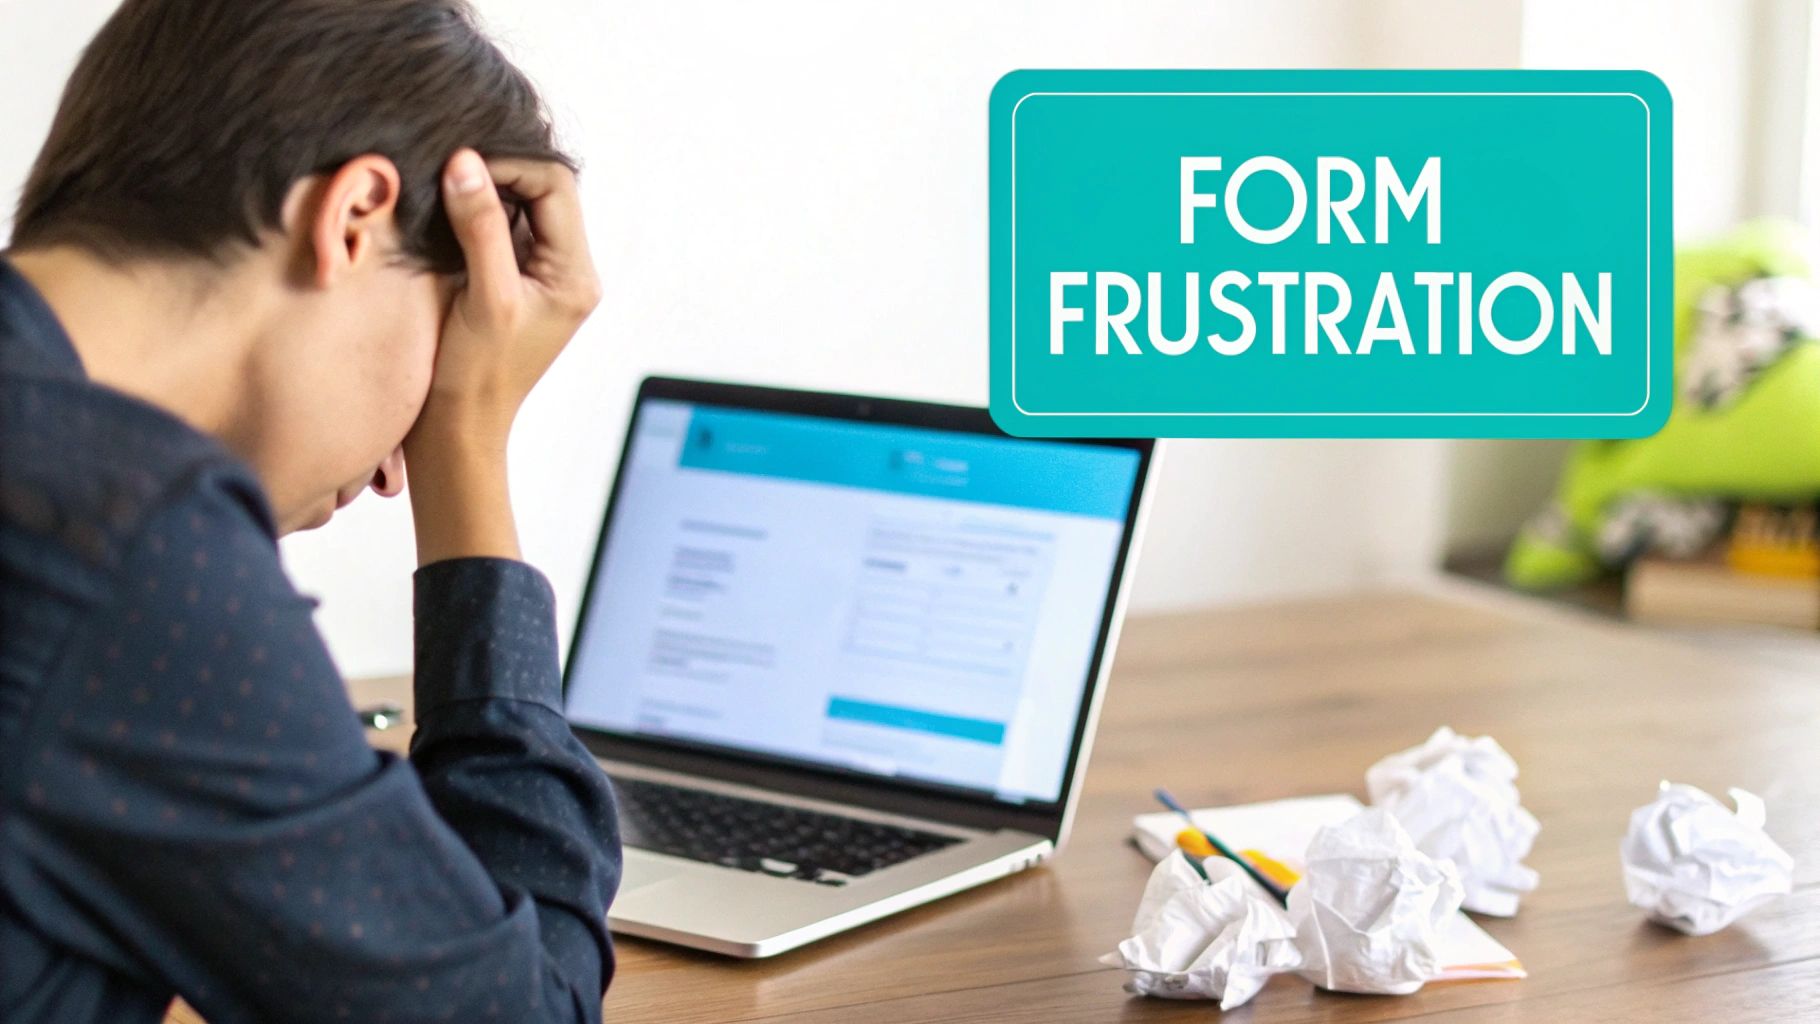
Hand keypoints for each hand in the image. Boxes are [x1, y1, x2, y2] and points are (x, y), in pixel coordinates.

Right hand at [415, 149, 600, 443]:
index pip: (556, 188)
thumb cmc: (476, 373)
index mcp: (575, 275)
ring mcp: (540, 275)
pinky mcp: (512, 281)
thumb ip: (482, 227)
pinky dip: (474, 213)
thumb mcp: (485, 296)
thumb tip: (467, 162)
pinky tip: (443, 212)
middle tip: (447, 169)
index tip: (459, 162)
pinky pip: (500, 229)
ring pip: (520, 207)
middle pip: (543, 191)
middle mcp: (567, 271)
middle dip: (498, 172)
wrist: (458, 425)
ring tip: (441, 187)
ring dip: (483, 191)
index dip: (511, 165)